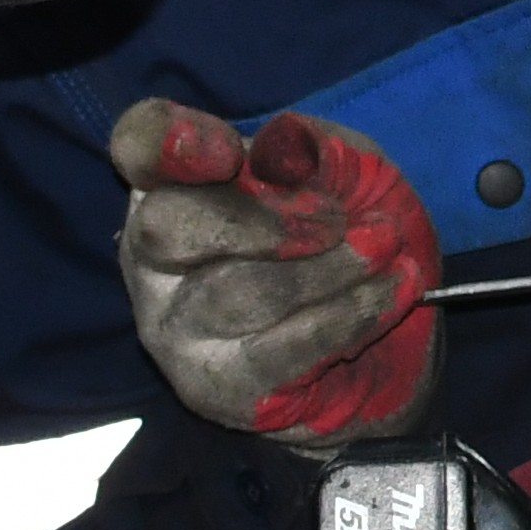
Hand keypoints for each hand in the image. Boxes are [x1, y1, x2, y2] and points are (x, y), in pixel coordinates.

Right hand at [107, 101, 440, 446]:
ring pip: (236, 291)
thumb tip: (288, 147)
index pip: (139, 145)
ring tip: (384, 248)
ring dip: (328, 266)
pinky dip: (347, 314)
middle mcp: (153, 256)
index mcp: (174, 182)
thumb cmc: (349, 239)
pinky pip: (279, 348)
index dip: (171, 142)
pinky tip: (391, 292)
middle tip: (337, 221)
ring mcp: (175, 328)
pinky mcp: (215, 387)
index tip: (229, 152)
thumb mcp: (351, 173)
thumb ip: (318, 150)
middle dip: (264, 220)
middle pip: (167, 227)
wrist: (390, 343)